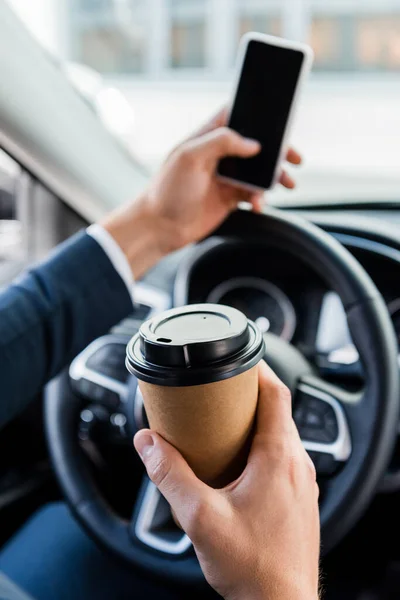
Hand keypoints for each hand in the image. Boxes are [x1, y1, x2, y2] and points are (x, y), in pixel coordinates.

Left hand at [101, 108, 301, 278]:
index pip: (236, 115)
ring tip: (287, 184)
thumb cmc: (168, 190)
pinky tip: (259, 205)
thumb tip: (252, 144)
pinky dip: (261, 198)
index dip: (258, 114)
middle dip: (278, 150)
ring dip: (274, 176)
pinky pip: (254, 194)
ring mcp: (225, 177)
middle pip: (256, 144)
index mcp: (207, 136)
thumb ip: (220, 142)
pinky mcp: (229, 198)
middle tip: (295, 158)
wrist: (160, 228)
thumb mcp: (190, 157)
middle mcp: (219, 154)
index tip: (280, 119)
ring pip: (259, 171)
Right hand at [134, 361, 319, 599]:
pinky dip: (263, 446)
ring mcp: (303, 482)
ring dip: (256, 422)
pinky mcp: (300, 498)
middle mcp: (298, 465)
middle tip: (220, 391)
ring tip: (224, 424)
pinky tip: (240, 463)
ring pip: (282, 434)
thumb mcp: (200, 517)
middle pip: (277, 411)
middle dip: (249, 395)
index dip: (258, 369)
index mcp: (279, 457)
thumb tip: (147, 444)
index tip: (239, 359)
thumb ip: (170, 476)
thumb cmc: (253, 568)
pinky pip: (285, 457)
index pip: (277, 394)